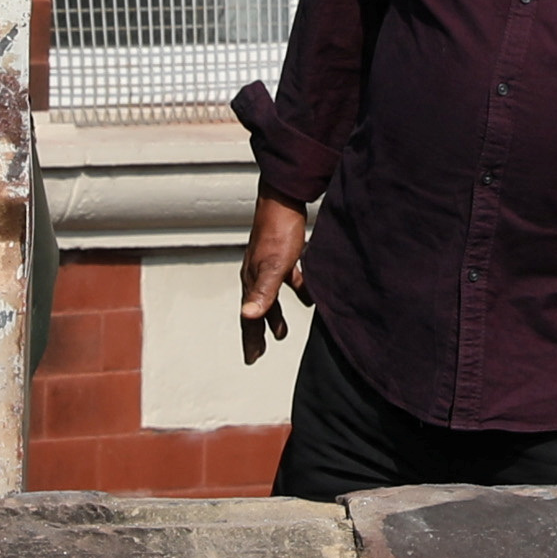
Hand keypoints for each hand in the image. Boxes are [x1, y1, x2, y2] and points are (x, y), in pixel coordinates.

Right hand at [238, 196, 309, 363]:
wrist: (284, 197)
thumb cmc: (279, 232)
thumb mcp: (274, 266)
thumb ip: (263, 293)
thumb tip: (247, 316)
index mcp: (252, 280)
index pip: (249, 316)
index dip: (251, 339)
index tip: (252, 359)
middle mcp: (256, 273)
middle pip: (257, 309)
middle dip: (259, 332)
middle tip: (260, 352)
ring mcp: (269, 263)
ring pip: (271, 296)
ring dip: (275, 315)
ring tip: (283, 333)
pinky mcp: (283, 253)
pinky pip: (287, 279)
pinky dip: (296, 290)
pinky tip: (309, 294)